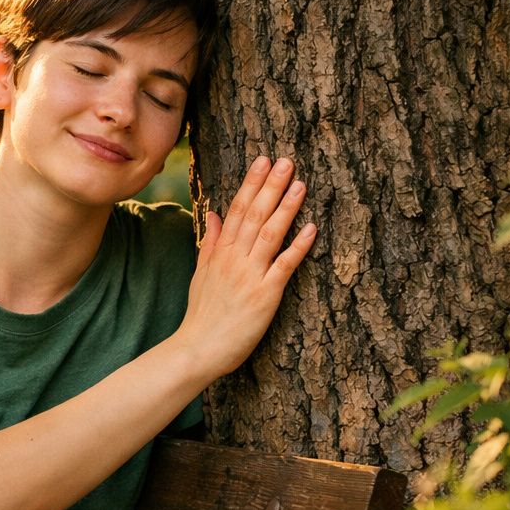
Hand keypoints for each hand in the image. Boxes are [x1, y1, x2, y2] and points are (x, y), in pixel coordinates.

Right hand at [172, 155, 318, 379]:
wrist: (198, 348)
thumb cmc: (202, 315)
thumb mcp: (201, 274)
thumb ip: (210, 243)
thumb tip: (214, 214)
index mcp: (220, 254)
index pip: (237, 210)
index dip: (251, 184)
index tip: (263, 161)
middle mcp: (235, 260)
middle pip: (254, 216)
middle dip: (271, 186)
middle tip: (286, 161)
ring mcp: (250, 276)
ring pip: (270, 234)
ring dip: (286, 208)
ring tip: (300, 184)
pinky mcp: (266, 295)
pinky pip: (284, 265)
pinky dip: (297, 246)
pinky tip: (311, 228)